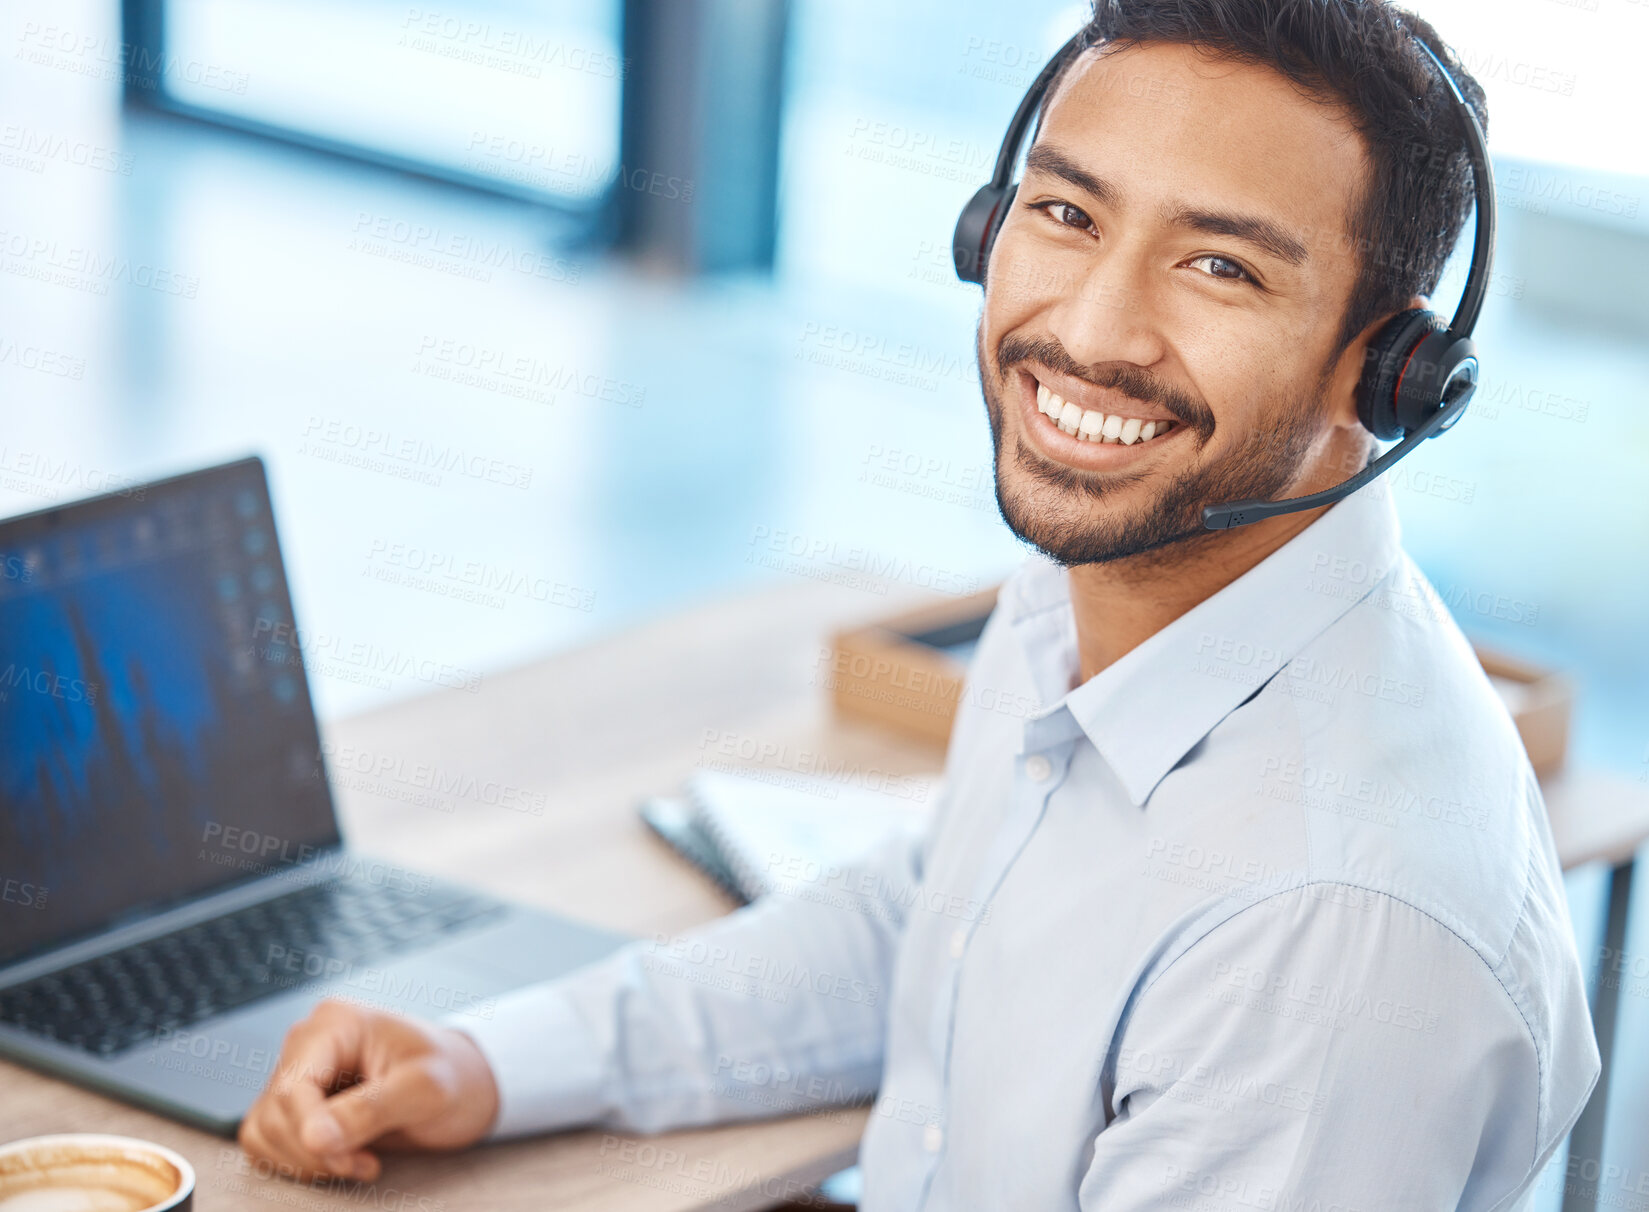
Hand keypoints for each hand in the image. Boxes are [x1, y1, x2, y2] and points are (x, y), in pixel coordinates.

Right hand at [238, 998, 499, 1181]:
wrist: (467, 1087)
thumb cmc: (454, 1078)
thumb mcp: (425, 1091)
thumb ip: (370, 1110)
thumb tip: (314, 1137)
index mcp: (335, 1023)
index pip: (292, 1086)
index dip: (311, 1132)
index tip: (349, 1160)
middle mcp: (309, 1043)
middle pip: (274, 1112)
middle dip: (315, 1151)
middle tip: (365, 1162)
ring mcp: (299, 1073)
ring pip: (263, 1130)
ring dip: (306, 1161)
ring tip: (360, 1161)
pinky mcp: (297, 1104)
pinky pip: (267, 1141)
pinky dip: (297, 1162)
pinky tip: (343, 1159)